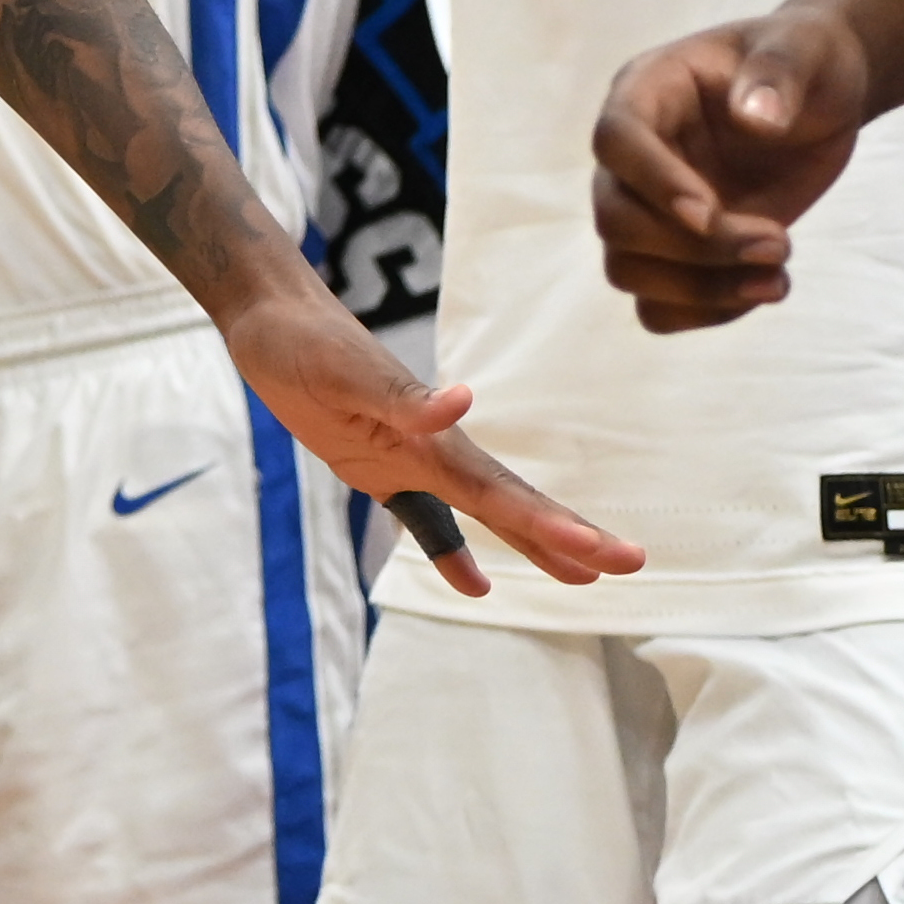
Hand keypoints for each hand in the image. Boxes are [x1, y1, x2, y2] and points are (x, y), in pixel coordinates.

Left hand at [214, 263, 636, 595]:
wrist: (271, 318)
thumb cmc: (305, 343)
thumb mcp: (345, 372)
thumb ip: (403, 396)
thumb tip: (463, 400)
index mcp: (434, 436)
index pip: (503, 493)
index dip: (551, 527)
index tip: (604, 557)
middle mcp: (435, 449)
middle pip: (512, 504)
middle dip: (570, 536)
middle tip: (633, 564)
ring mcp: (411, 458)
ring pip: (483, 513)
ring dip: (531, 545)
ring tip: (582, 578)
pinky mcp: (378, 465)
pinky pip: (423, 518)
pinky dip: (449, 552)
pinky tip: (474, 586)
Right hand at [593, 4, 877, 330]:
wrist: (823, 96)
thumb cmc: (805, 59)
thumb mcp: (803, 49)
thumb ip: (779, 72)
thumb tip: (755, 117)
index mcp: (649, 90)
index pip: (617, 140)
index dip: (653, 182)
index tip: (710, 213)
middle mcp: (636, 154)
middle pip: (614, 218)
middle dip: (695, 248)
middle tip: (779, 242)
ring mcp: (651, 206)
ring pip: (628, 271)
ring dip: (701, 289)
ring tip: (778, 276)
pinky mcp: (677, 250)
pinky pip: (657, 305)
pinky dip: (706, 312)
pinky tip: (764, 287)